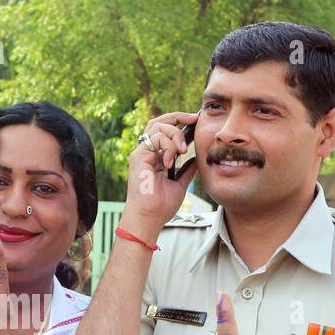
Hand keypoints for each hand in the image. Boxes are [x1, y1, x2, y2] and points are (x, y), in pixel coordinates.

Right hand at [122, 111, 199, 239]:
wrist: (150, 217)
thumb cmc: (161, 206)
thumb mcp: (180, 184)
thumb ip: (187, 171)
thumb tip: (196, 160)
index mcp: (155, 158)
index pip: (164, 131)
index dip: (179, 122)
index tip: (195, 121)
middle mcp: (146, 153)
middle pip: (158, 122)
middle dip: (177, 117)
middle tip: (194, 120)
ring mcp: (141, 154)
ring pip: (158, 127)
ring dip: (175, 135)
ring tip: (182, 151)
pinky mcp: (138, 157)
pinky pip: (155, 139)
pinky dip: (168, 146)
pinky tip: (171, 162)